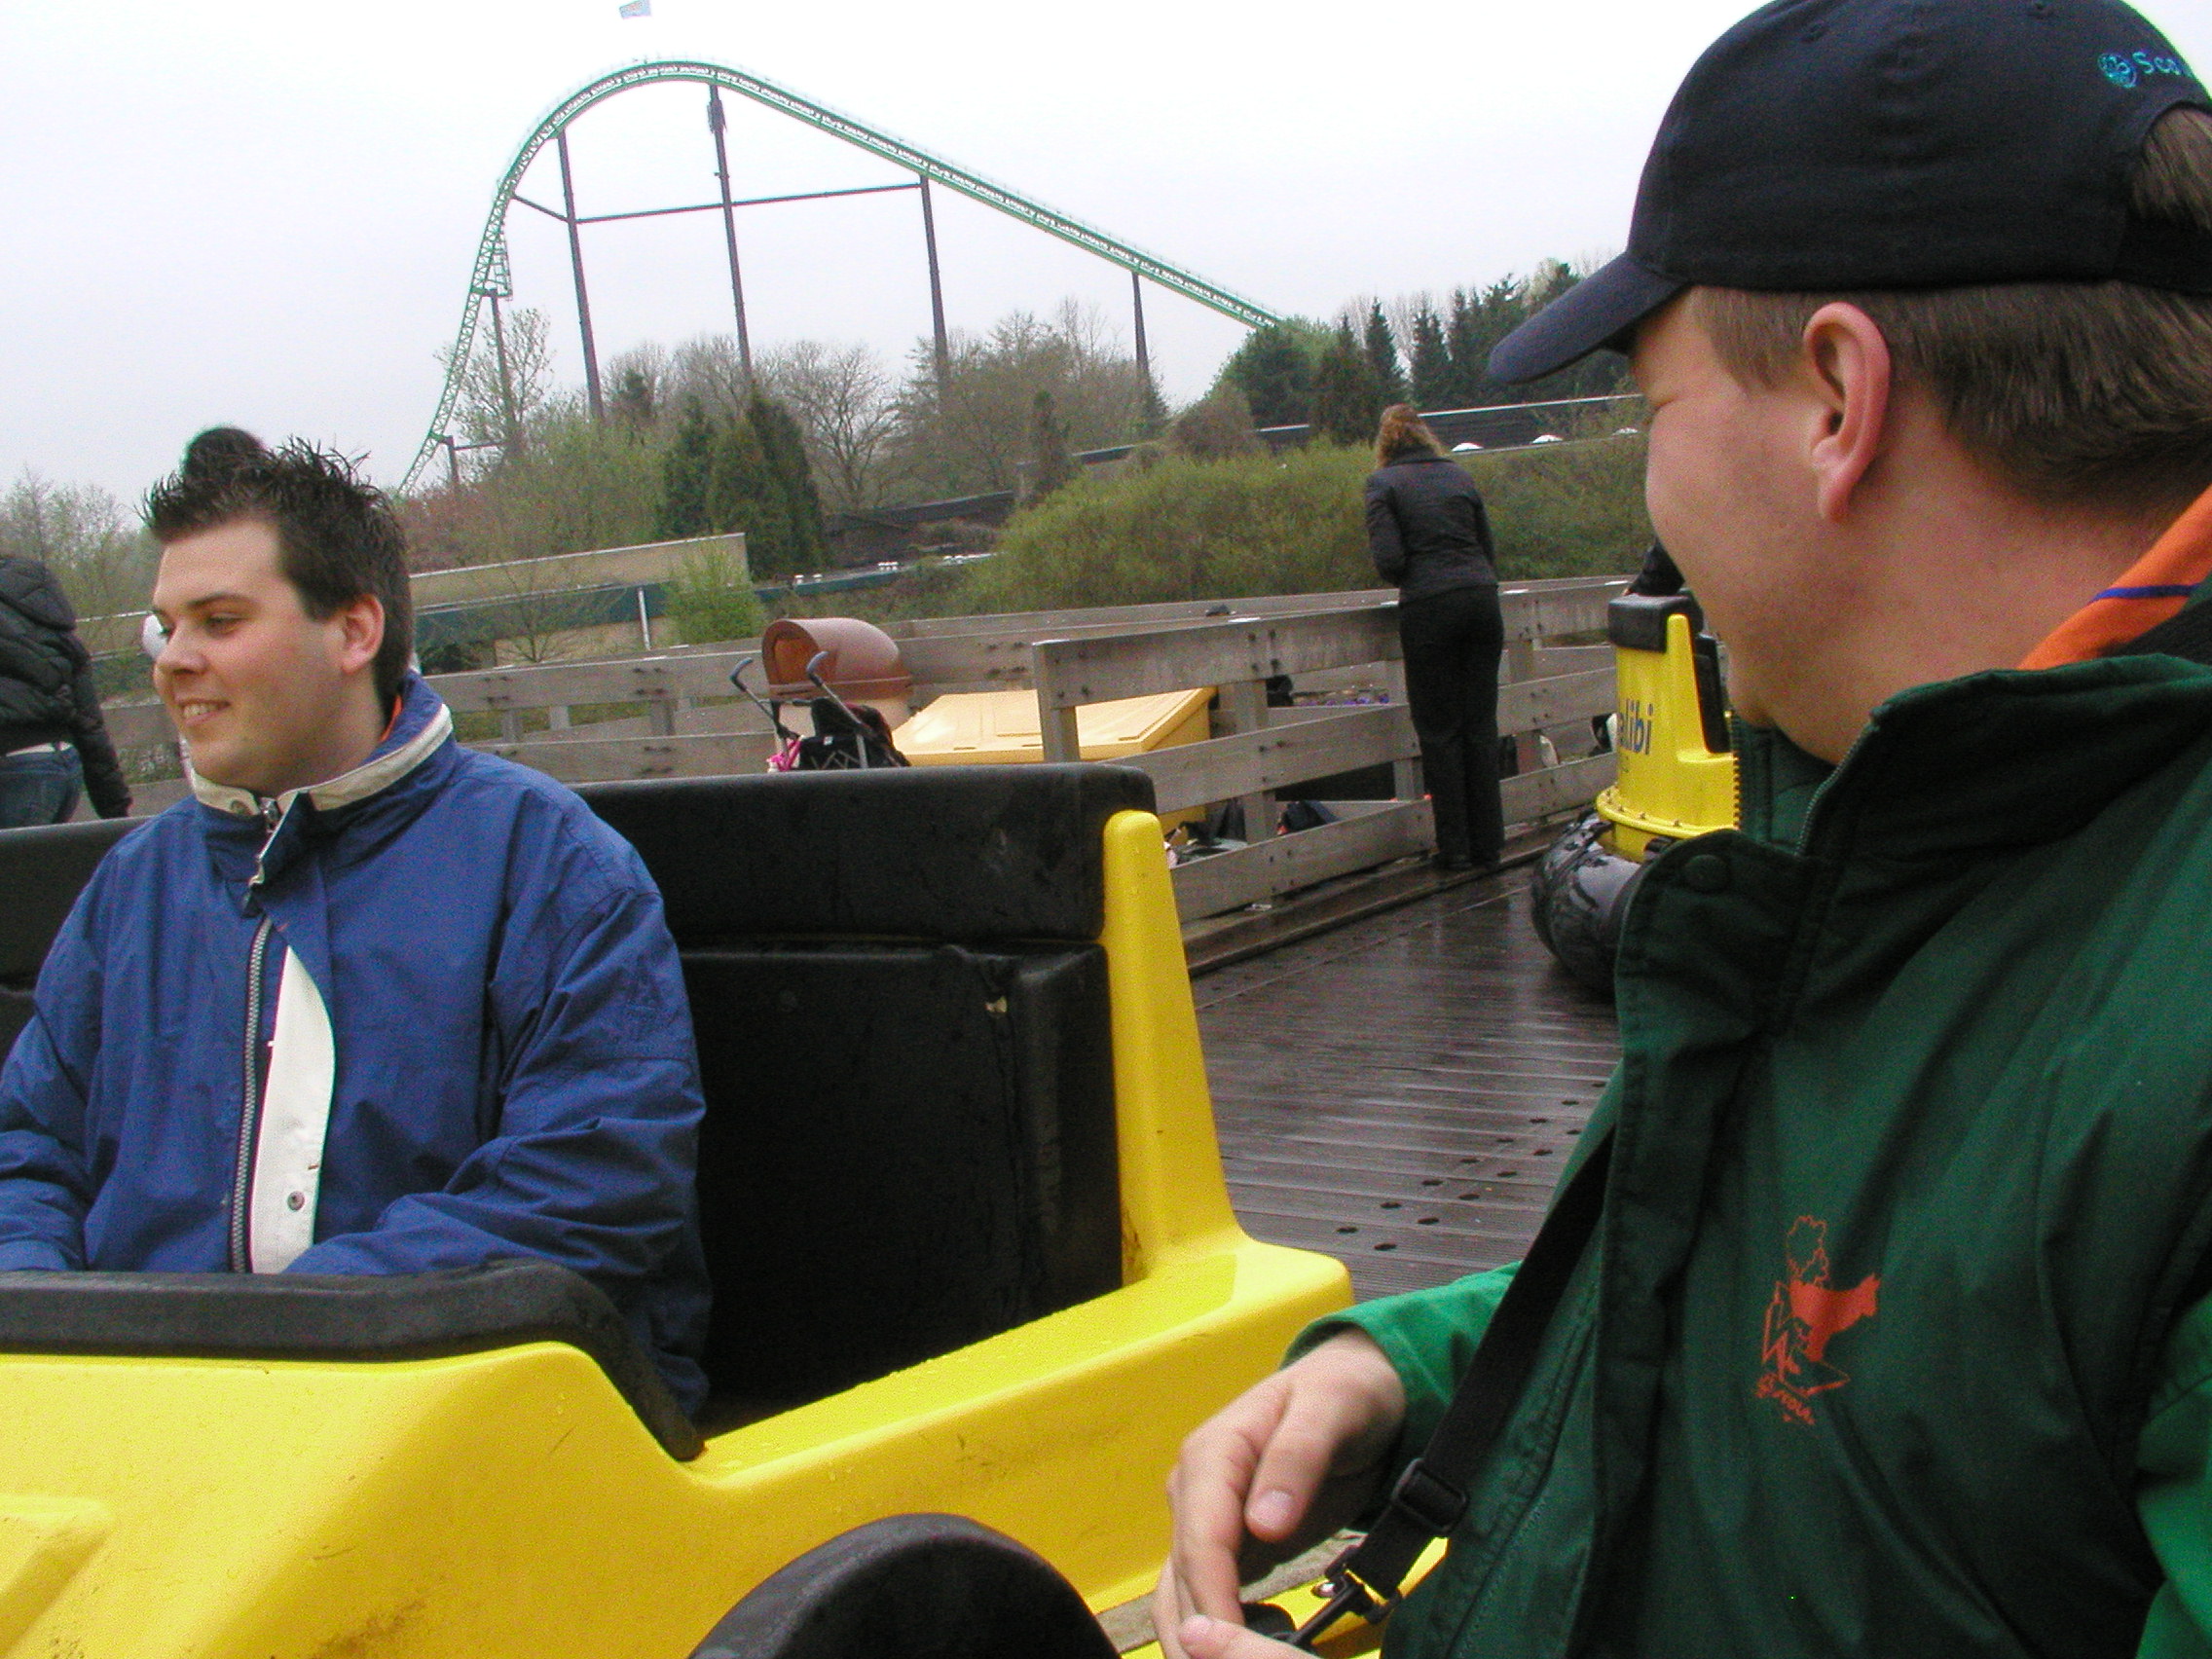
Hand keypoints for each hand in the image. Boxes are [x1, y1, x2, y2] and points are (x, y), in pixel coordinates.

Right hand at [1153, 1330, 1406, 1658]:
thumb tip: (1263, 1523)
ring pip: (1184, 1590)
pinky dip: (1218, 1629)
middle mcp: (1199, 1489)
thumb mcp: (1331, 1408)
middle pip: (1184, 1574)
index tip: (1231, 1639)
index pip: (1201, 1538)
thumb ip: (1297, 1459)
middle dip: (1200, 1629)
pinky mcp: (1233, 1543)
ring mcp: (1210, 1518)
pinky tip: (1247, 1651)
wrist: (1357, 1385)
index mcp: (1213, 1453)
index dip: (1212, 1593)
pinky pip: (1210, 1593)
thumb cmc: (1345, 1390)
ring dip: (1197, 1636)